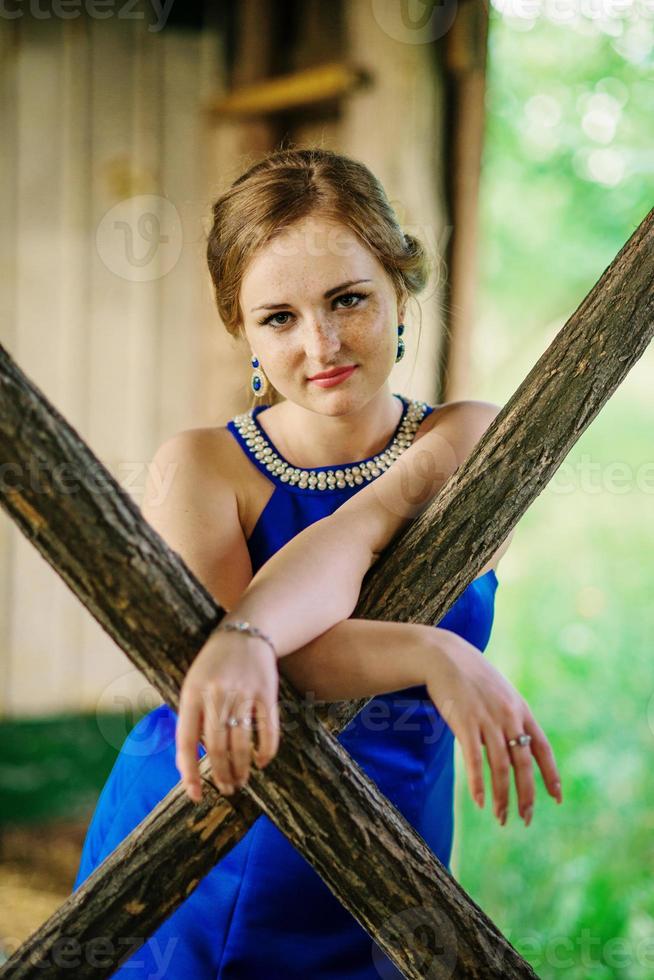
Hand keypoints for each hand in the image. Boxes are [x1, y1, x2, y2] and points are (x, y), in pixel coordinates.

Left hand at [176, 626, 279, 801]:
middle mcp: (217, 694)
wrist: (247, 633)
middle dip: (221, 774)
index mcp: (193, 693)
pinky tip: (262, 762)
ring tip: (240, 781)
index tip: (194, 794)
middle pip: (217, 746)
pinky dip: (266, 750)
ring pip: (241, 743)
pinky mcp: (267, 692)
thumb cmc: (215, 665)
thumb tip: (190, 762)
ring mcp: (244, 693)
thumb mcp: (193, 684)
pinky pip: (268, 729)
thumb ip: (191, 718)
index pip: (187, 740)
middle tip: (226, 789)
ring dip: (241, 768)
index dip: (189, 771)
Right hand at [424, 628, 562, 826]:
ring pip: (500, 766)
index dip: (551, 774)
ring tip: (501, 817)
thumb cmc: (471, 676)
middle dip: (526, 795)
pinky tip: (479, 801)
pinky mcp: (465, 723)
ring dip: (502, 796)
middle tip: (526, 819)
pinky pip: (475, 760)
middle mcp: (508, 716)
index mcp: (520, 710)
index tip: (556, 798)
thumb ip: (511, 716)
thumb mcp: (500, 692)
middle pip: (523, 763)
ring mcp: (487, 719)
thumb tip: (517, 743)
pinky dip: (478, 784)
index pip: (542, 748)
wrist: (444, 656)